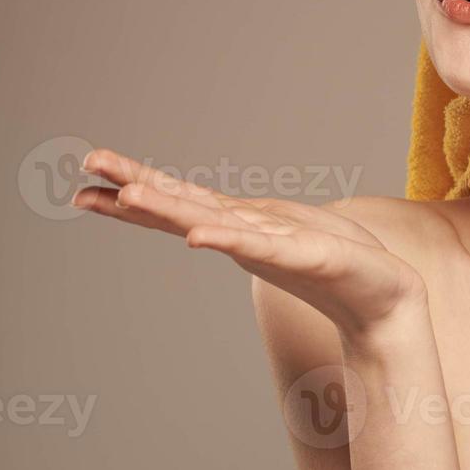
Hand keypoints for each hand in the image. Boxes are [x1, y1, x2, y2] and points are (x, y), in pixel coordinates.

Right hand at [73, 148, 424, 338]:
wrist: (384, 295)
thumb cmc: (336, 257)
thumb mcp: (281, 225)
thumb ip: (243, 221)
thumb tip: (210, 213)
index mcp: (240, 222)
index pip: (180, 200)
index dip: (135, 187)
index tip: (88, 175)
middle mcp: (244, 234)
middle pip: (181, 207)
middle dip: (133, 190)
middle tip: (84, 174)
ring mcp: (268, 245)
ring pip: (210, 222)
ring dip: (169, 210)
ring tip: (127, 196)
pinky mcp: (302, 255)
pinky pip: (260, 246)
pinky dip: (228, 240)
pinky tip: (199, 236)